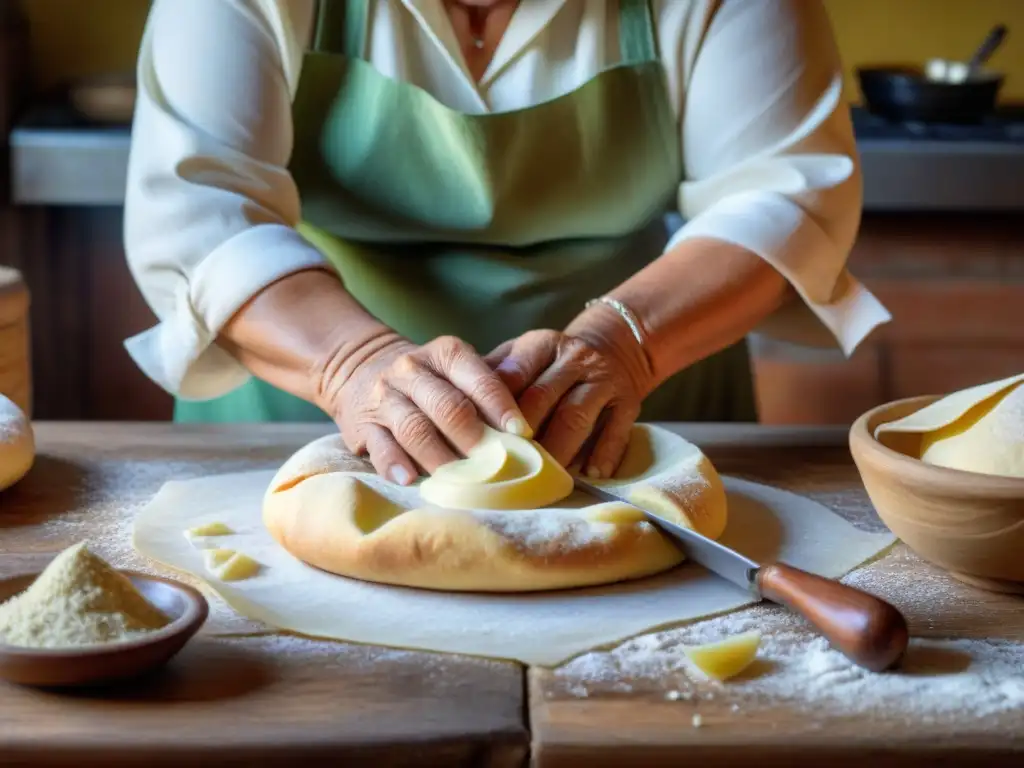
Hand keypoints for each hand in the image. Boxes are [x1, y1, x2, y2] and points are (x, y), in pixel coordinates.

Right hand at [317, 333, 529, 484]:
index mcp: (446, 354)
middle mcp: (413, 370)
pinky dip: (396, 465)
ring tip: (461, 483)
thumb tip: (526, 435)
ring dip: (440, 458)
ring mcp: (385, 397)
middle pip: (448, 407)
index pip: (479, 379)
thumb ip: (486, 394)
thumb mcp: (456, 371)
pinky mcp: (362, 425)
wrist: (361, 369)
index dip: (501, 406)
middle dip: (474, 438)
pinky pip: (380, 447)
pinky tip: (411, 480)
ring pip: (414, 428)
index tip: (522, 433)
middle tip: (495, 466)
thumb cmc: (430, 381)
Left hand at [485, 313, 652, 477]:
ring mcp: (602, 380)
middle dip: (521, 435)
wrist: (616, 347)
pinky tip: (589, 474)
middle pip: (542, 397)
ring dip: (557, 449)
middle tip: (501, 469)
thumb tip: (452, 412)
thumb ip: (492, 378)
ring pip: (576, 416)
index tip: (476, 440)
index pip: (512, 375)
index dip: (494, 408)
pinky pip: (616, 430)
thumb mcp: (523, 356)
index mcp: (540, 345)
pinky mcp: (628, 402)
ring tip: (540, 479)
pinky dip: (603, 453)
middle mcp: (573, 358)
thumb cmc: (552, 365)